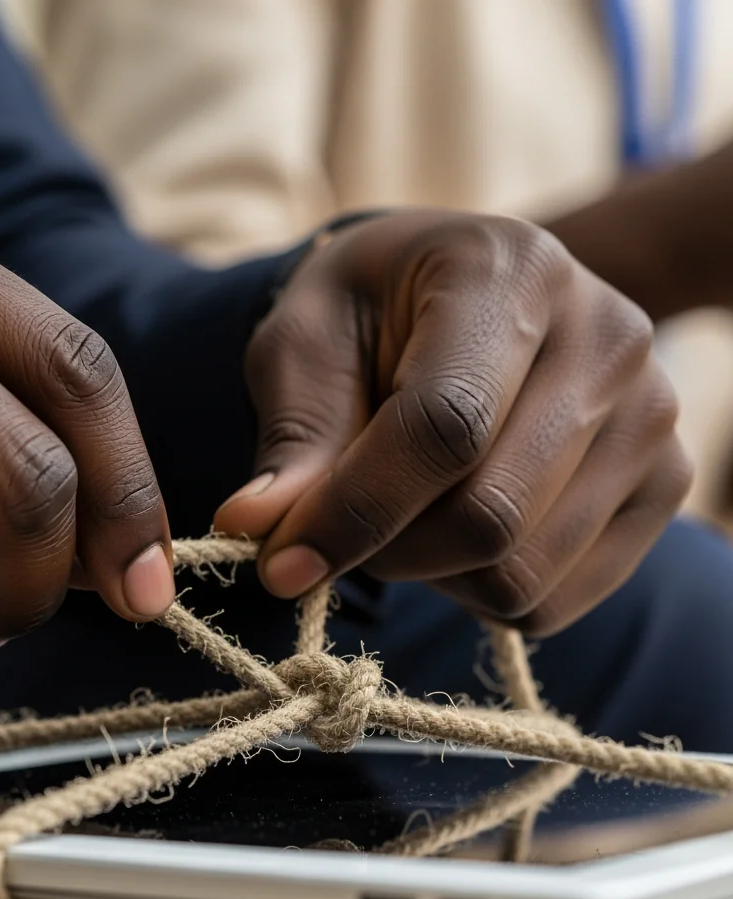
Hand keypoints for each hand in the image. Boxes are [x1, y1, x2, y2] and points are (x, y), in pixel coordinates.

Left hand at [214, 210, 690, 634]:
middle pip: (489, 514)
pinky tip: (457, 532)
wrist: (465, 299)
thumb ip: (293, 436)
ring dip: (432, 574)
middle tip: (338, 526)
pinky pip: (554, 601)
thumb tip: (256, 531)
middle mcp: (608, 339)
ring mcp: (651, 416)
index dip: (354, 510)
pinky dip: (480, 593)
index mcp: (510, 274)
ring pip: (521, 572)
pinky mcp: (664, 484)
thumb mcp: (306, 344)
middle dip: (386, 549)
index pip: (443, 426)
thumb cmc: (372, 314)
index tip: (280, 563)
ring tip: (405, 512)